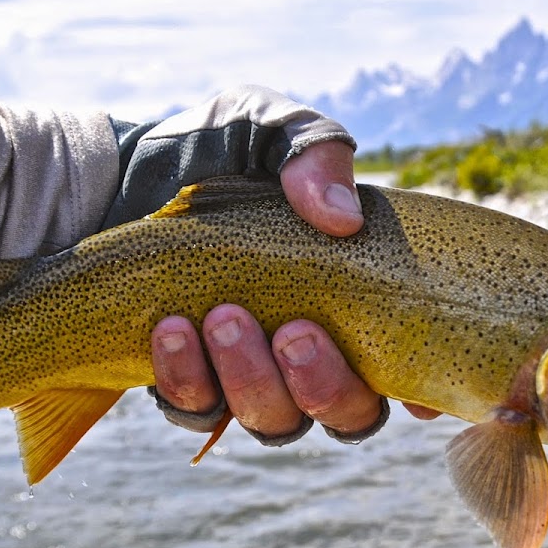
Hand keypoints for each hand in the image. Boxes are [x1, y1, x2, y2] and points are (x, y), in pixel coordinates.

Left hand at [150, 140, 439, 445]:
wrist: (119, 172)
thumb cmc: (214, 149)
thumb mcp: (265, 126)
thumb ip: (312, 150)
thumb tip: (342, 220)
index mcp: (358, 298)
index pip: (414, 368)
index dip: (428, 392)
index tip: (418, 391)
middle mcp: (315, 353)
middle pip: (350, 413)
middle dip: (325, 383)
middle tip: (293, 331)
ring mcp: (253, 376)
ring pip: (276, 420)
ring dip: (254, 378)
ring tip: (224, 318)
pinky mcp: (191, 385)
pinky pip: (197, 410)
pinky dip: (188, 377)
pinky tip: (172, 330)